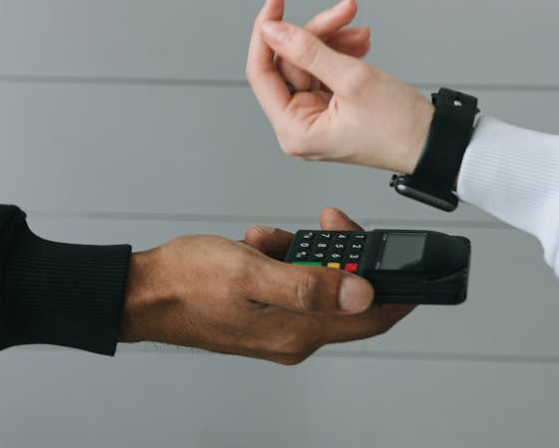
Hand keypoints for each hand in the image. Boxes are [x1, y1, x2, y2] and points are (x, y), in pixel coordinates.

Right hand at [119, 207, 411, 363]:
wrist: (145, 292)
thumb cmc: (189, 281)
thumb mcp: (251, 272)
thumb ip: (308, 283)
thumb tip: (361, 292)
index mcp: (299, 330)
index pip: (371, 317)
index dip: (400, 292)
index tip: (413, 262)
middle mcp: (295, 334)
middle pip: (348, 296)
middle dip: (344, 255)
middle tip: (327, 223)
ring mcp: (280, 325)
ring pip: (319, 282)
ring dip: (306, 252)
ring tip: (273, 237)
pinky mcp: (265, 312)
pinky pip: (293, 280)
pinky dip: (284, 256)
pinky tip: (261, 243)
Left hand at [246, 0, 433, 172]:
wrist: (433, 141)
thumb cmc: (399, 127)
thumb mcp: (352, 79)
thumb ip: (308, 50)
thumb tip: (272, 30)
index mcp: (294, 130)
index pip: (261, 73)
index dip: (267, 32)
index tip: (275, 2)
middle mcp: (300, 125)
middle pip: (291, 62)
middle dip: (319, 33)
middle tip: (344, 12)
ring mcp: (317, 116)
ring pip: (310, 61)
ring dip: (334, 40)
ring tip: (360, 32)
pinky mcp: (334, 107)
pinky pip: (326, 70)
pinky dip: (342, 53)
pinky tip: (360, 45)